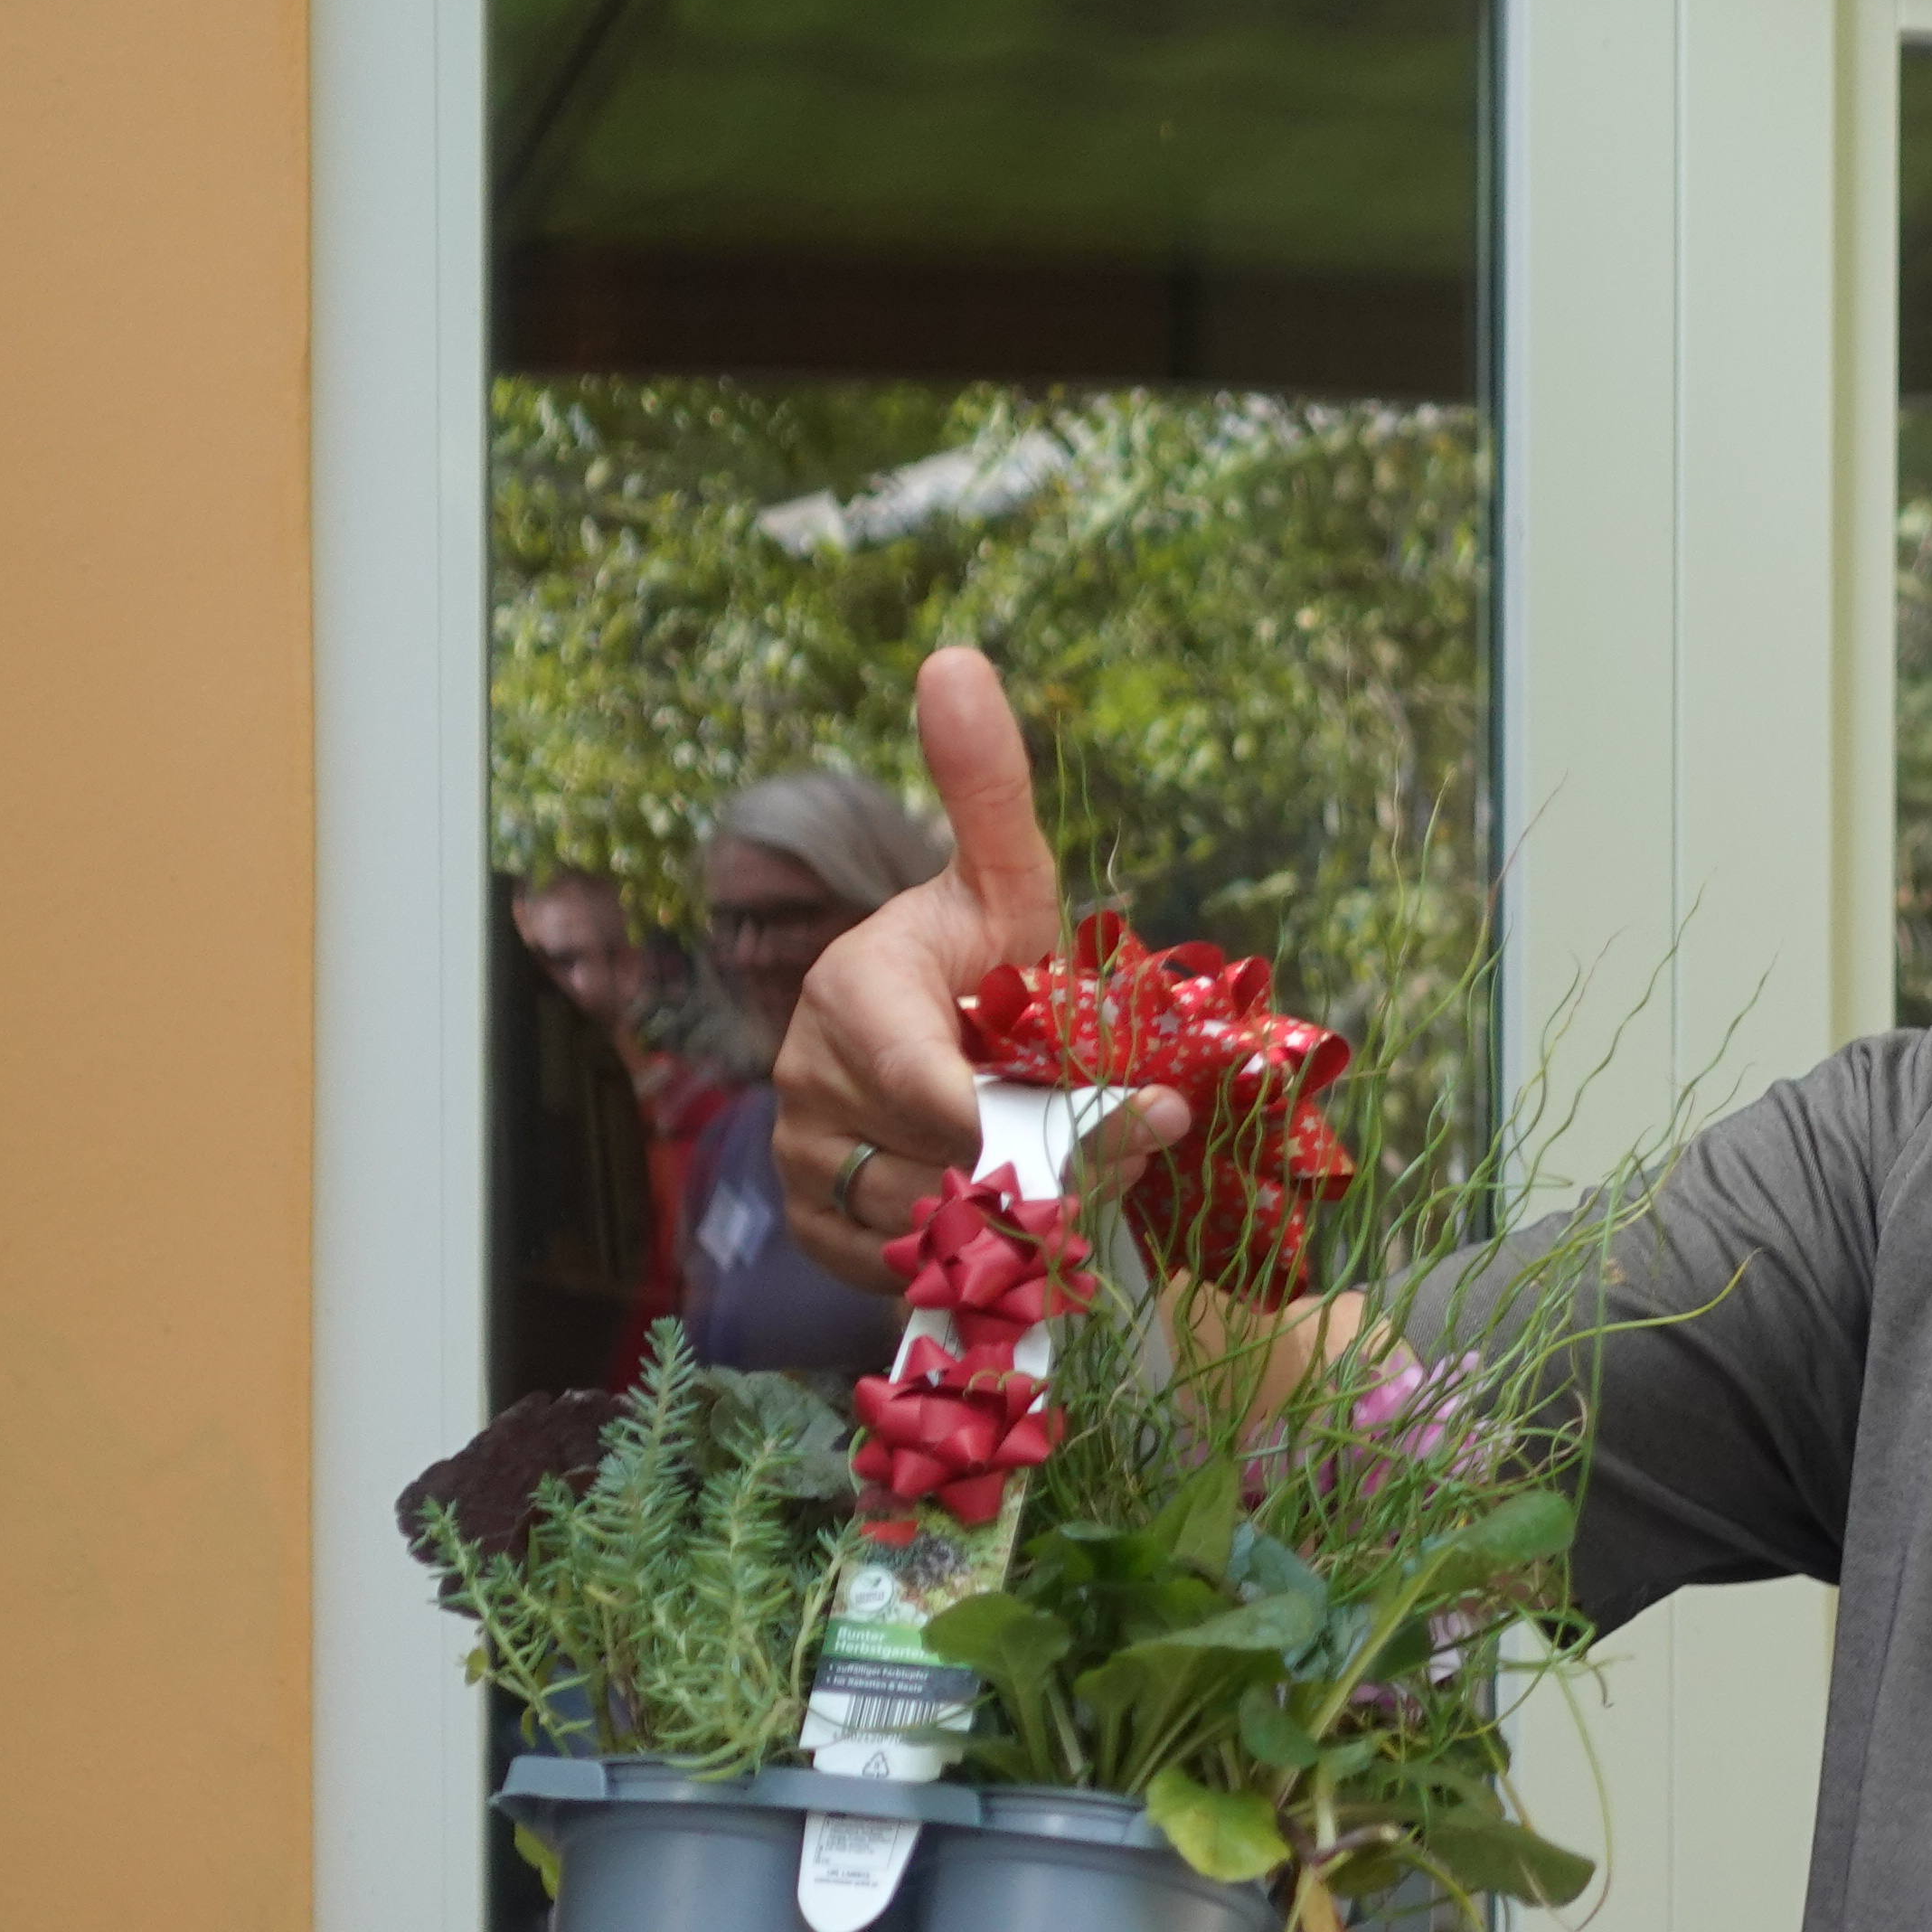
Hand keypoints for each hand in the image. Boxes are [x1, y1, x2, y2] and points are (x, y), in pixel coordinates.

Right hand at [768, 648, 1186, 1287]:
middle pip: (946, 1166)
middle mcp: (808, 1081)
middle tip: (1108, 1155)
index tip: (1129, 1126)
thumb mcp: (1007, 881)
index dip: (1024, 1122)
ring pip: (929, 1229)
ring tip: (1056, 1174)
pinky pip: (900, 1274)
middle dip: (1045, 1168)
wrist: (950, 1046)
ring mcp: (803, 1161)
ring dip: (1015, 1216)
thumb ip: (987, 788)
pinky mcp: (817, 1233)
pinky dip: (970, 1259)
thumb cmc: (987, 961)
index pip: (930, 1089)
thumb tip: (955, 657)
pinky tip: (1006, 1218)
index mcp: (853, 996)